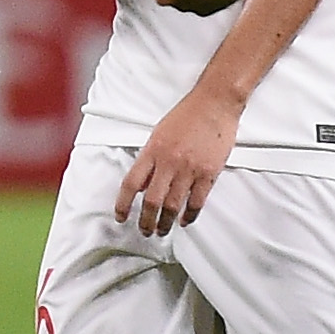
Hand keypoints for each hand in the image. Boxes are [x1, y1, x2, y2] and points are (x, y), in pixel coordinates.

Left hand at [115, 89, 236, 233]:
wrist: (215, 102)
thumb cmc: (187, 114)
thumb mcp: (159, 133)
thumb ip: (151, 158)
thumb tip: (144, 182)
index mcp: (152, 150)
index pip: (130, 183)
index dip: (123, 204)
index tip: (120, 216)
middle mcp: (169, 162)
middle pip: (151, 201)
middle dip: (145, 221)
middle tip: (144, 231)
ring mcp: (189, 169)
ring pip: (173, 206)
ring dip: (166, 223)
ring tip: (162, 230)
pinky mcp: (209, 173)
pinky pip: (196, 202)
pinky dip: (189, 215)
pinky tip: (184, 221)